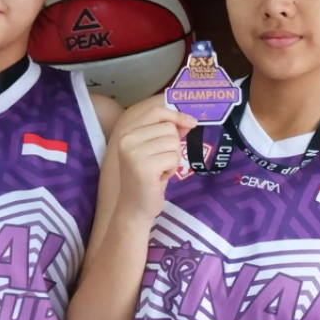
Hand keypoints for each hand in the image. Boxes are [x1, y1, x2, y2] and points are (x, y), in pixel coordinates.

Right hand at [115, 106, 197, 224]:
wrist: (135, 207)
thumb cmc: (148, 177)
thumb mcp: (155, 150)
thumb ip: (168, 133)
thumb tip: (188, 120)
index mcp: (127, 131)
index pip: (156, 112)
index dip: (176, 115)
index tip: (191, 122)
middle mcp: (127, 139)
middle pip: (169, 128)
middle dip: (173, 145)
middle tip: (161, 161)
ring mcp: (134, 152)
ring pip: (173, 143)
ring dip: (173, 158)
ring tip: (159, 169)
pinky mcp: (144, 167)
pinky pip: (173, 158)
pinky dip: (172, 169)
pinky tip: (159, 177)